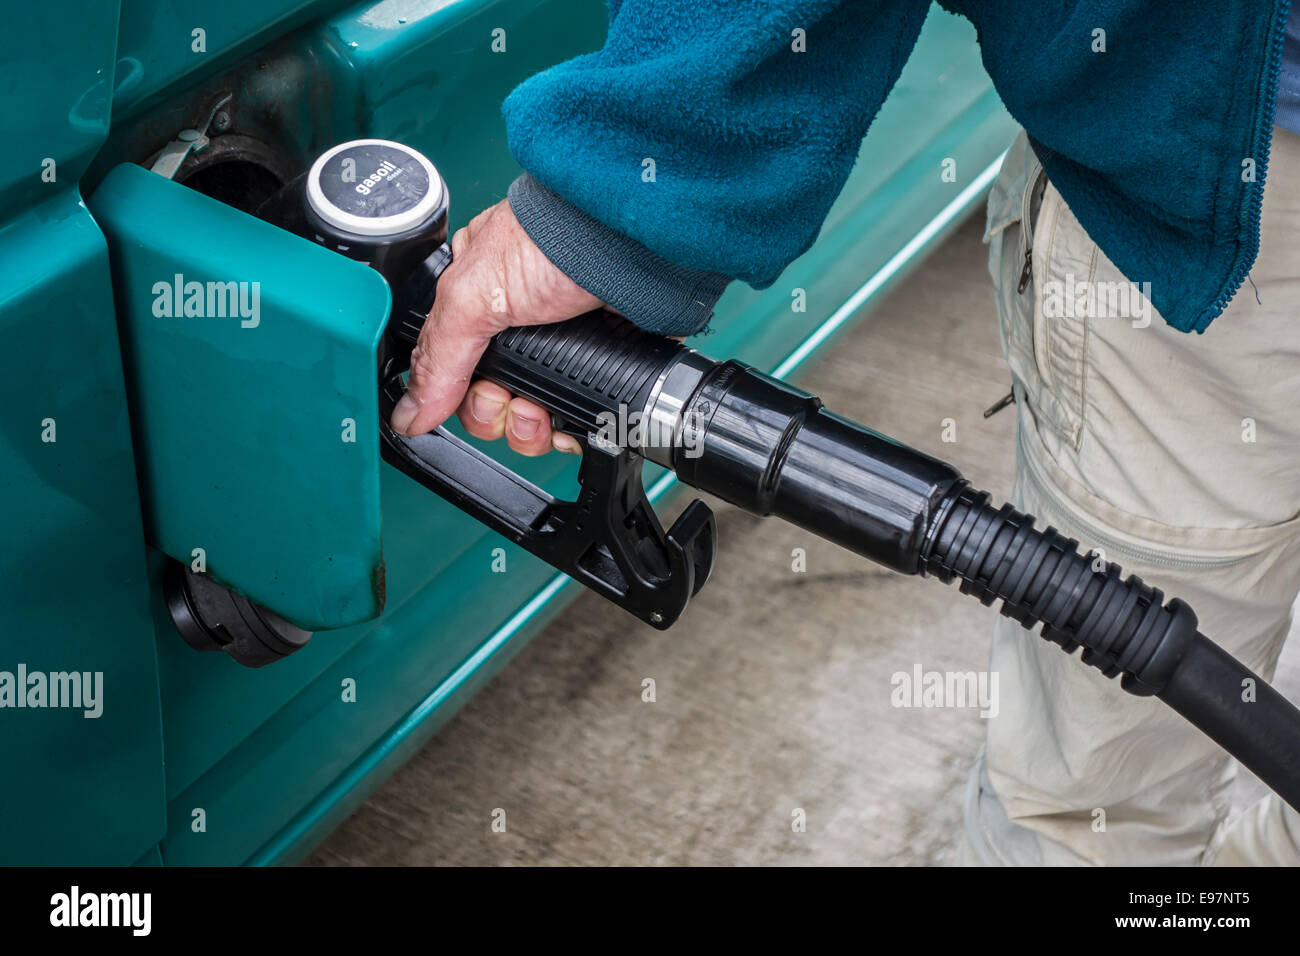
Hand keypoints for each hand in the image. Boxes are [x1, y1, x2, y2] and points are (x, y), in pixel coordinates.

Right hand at [389, 199, 602, 454]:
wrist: (628, 246)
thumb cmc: (554, 241)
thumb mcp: (474, 293)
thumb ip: (438, 356)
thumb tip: (410, 412)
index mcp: (478, 304)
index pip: (453, 371)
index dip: (460, 396)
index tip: (473, 397)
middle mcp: (517, 329)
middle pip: (491, 402)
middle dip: (496, 414)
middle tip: (507, 399)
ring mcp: (560, 350)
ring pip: (530, 418)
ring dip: (529, 429)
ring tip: (540, 414)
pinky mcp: (598, 368)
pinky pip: (574, 417)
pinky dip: (569, 429)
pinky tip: (568, 424)